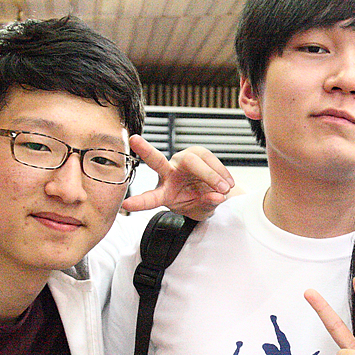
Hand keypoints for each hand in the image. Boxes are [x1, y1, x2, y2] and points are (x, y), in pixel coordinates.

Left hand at [121, 135, 236, 219]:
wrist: (213, 192)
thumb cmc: (199, 201)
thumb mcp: (202, 210)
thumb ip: (207, 204)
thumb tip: (217, 196)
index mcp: (163, 192)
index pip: (149, 197)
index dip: (139, 202)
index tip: (126, 205)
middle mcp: (168, 173)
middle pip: (158, 162)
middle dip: (145, 151)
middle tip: (141, 144)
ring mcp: (182, 161)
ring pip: (193, 162)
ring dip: (212, 176)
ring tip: (225, 189)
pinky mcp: (197, 154)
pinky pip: (209, 159)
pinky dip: (221, 172)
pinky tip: (228, 183)